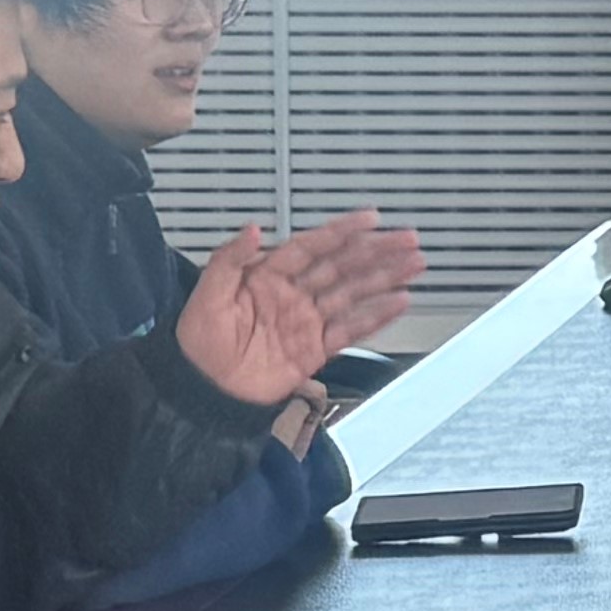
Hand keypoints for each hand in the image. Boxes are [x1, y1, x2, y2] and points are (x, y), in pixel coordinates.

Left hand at [174, 215, 418, 408]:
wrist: (203, 390)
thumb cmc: (197, 345)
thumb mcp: (206, 294)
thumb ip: (229, 259)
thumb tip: (252, 229)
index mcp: (267, 277)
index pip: (311, 246)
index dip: (341, 231)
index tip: (368, 219)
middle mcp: (292, 296)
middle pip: (343, 266)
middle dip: (377, 251)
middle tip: (405, 238)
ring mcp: (307, 322)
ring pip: (354, 293)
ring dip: (385, 277)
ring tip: (413, 264)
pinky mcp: (315, 350)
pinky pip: (352, 329)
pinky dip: (377, 316)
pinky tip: (398, 302)